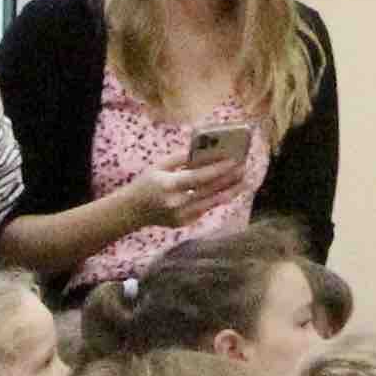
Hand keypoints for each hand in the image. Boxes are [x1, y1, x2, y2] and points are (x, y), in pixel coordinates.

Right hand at [131, 156, 250, 227]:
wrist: (131, 211)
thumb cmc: (146, 183)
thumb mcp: (159, 166)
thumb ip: (182, 159)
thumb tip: (206, 153)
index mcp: (168, 186)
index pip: (199, 177)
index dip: (218, 169)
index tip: (234, 160)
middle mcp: (177, 203)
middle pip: (210, 190)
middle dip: (229, 179)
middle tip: (244, 168)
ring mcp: (181, 216)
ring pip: (212, 203)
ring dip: (230, 191)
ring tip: (243, 181)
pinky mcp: (185, 223)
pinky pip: (205, 209)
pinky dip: (216, 199)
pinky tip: (228, 190)